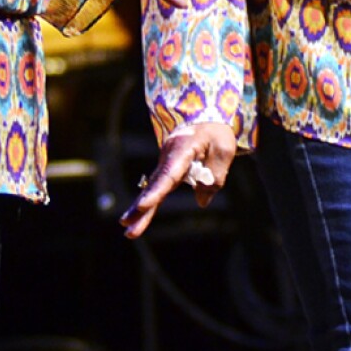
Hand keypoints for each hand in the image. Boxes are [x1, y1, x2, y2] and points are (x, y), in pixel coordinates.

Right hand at [121, 123, 237, 232]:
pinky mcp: (168, 172)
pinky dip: (150, 204)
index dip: (157, 191)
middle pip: (154, 185)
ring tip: (130, 232)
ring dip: (142, 211)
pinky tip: (139, 220)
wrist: (205, 118)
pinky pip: (159, 190)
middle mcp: (168, 157)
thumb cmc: (215, 133)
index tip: (144, 205)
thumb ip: (215, 175)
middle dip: (141, 207)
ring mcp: (165, 165)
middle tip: (127, 226)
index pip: (168, 173)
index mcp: (182, 149)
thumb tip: (202, 201)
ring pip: (152, 190)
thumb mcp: (224, 150)